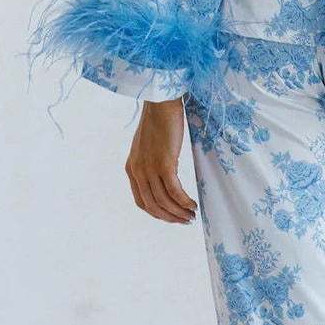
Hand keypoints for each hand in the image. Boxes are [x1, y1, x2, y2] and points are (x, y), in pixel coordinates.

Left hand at [125, 97, 196, 223]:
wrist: (162, 103)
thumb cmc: (159, 120)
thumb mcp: (150, 145)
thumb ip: (152, 162)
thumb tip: (168, 175)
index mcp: (132, 168)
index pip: (141, 201)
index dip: (157, 213)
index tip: (171, 217)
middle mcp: (138, 171)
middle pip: (152, 205)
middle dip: (169, 217)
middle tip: (185, 221)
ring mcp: (149, 169)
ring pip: (164, 201)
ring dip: (179, 212)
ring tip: (192, 215)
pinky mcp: (164, 164)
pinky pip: (174, 191)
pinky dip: (184, 202)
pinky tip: (192, 204)